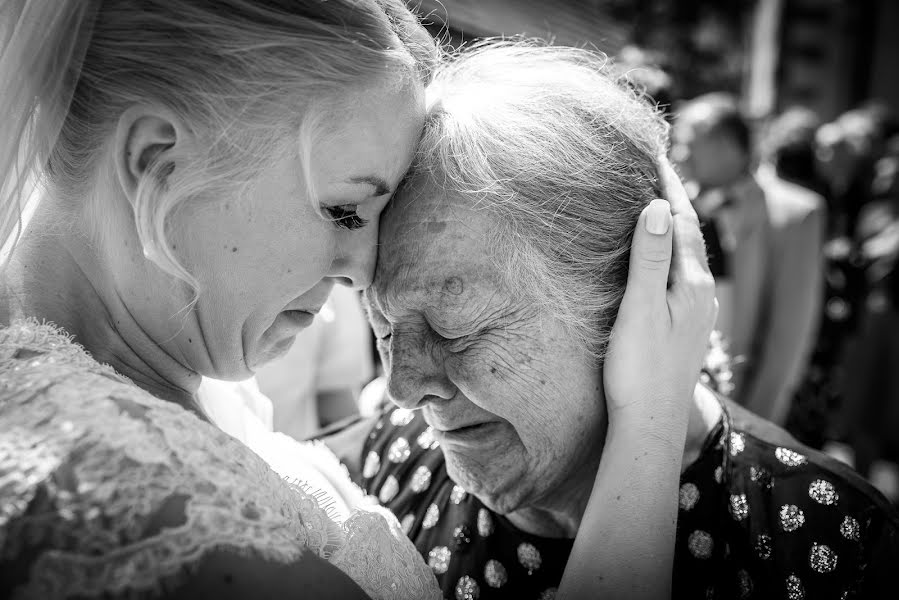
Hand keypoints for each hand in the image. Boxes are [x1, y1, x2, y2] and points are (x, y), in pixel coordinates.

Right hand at [602, 157, 717, 433]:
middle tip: (651, 167)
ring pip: (684, 254)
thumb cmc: (640, 369)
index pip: (683, 220)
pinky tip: (652, 255)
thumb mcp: (640, 309)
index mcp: (692, 284)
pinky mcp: (682, 325)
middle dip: (672, 199)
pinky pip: (677, 272)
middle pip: (688, 234)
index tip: (654, 154)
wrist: (650, 422)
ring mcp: (694, 311)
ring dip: (670, 224)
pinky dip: (666, 250)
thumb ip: (650, 258)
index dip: (669, 185)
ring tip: (652, 201)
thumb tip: (659, 206)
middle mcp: (700, 293)